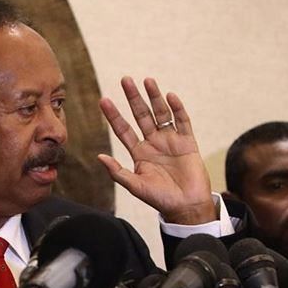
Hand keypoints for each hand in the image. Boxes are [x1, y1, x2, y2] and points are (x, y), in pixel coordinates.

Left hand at [97, 77, 215, 224]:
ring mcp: (171, 141)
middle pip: (141, 115)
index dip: (114, 115)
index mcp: (139, 153)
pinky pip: (182, 121)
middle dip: (134, 98)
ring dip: (154, 97)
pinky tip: (170, 96)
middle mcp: (153, 143)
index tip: (104, 100)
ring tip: (147, 80)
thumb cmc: (160, 199)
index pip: (123, 130)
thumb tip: (99, 157)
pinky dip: (177, 109)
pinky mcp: (188, 142)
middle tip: (125, 79)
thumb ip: (118, 172)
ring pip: (161, 114)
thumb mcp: (135, 186)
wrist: (186, 207)